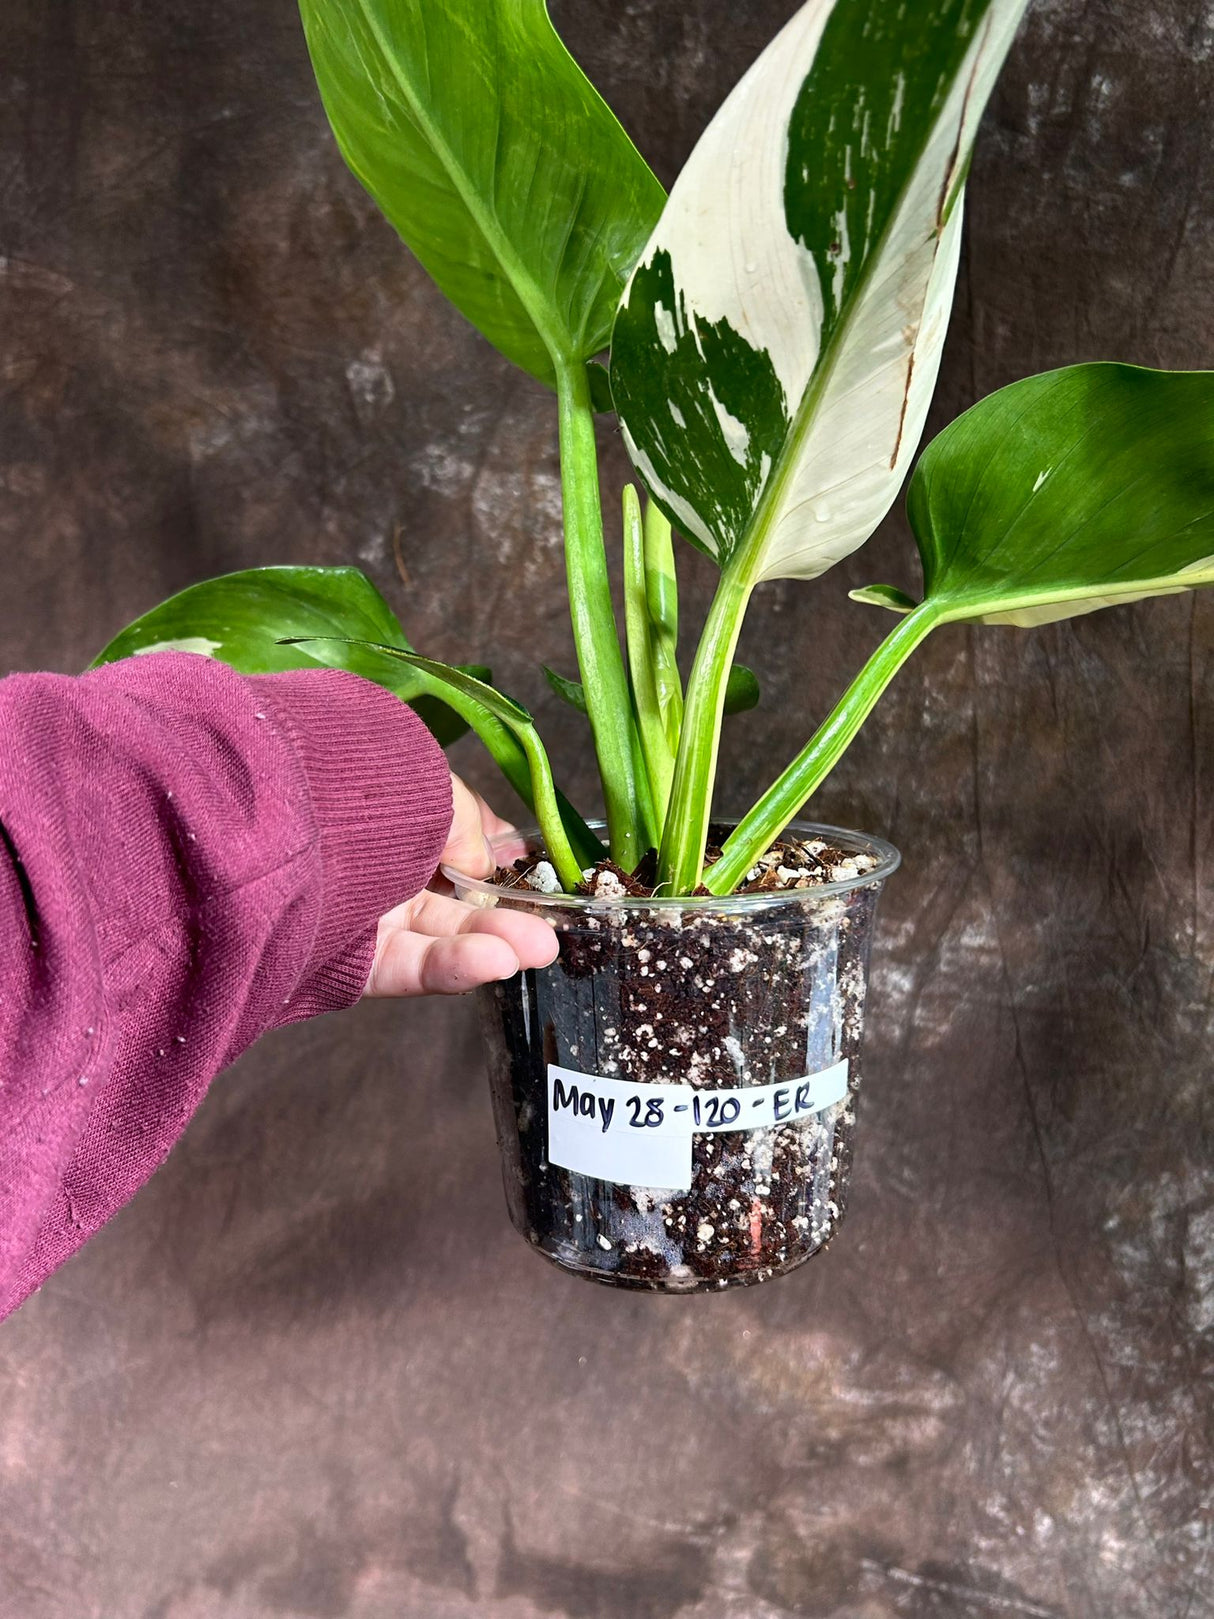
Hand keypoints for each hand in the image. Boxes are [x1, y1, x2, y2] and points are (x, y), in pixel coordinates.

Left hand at [364, 774, 557, 996]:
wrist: (272, 818)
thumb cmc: (357, 786)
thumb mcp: (429, 785)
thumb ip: (465, 823)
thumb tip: (482, 865)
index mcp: (394, 812)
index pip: (454, 835)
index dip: (495, 853)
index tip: (531, 867)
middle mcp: (379, 863)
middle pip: (452, 898)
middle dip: (505, 914)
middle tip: (549, 933)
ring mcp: (366, 914)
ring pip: (438, 934)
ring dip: (491, 942)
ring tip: (537, 948)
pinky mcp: (351, 960)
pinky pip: (406, 965)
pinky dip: (451, 964)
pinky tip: (494, 961)